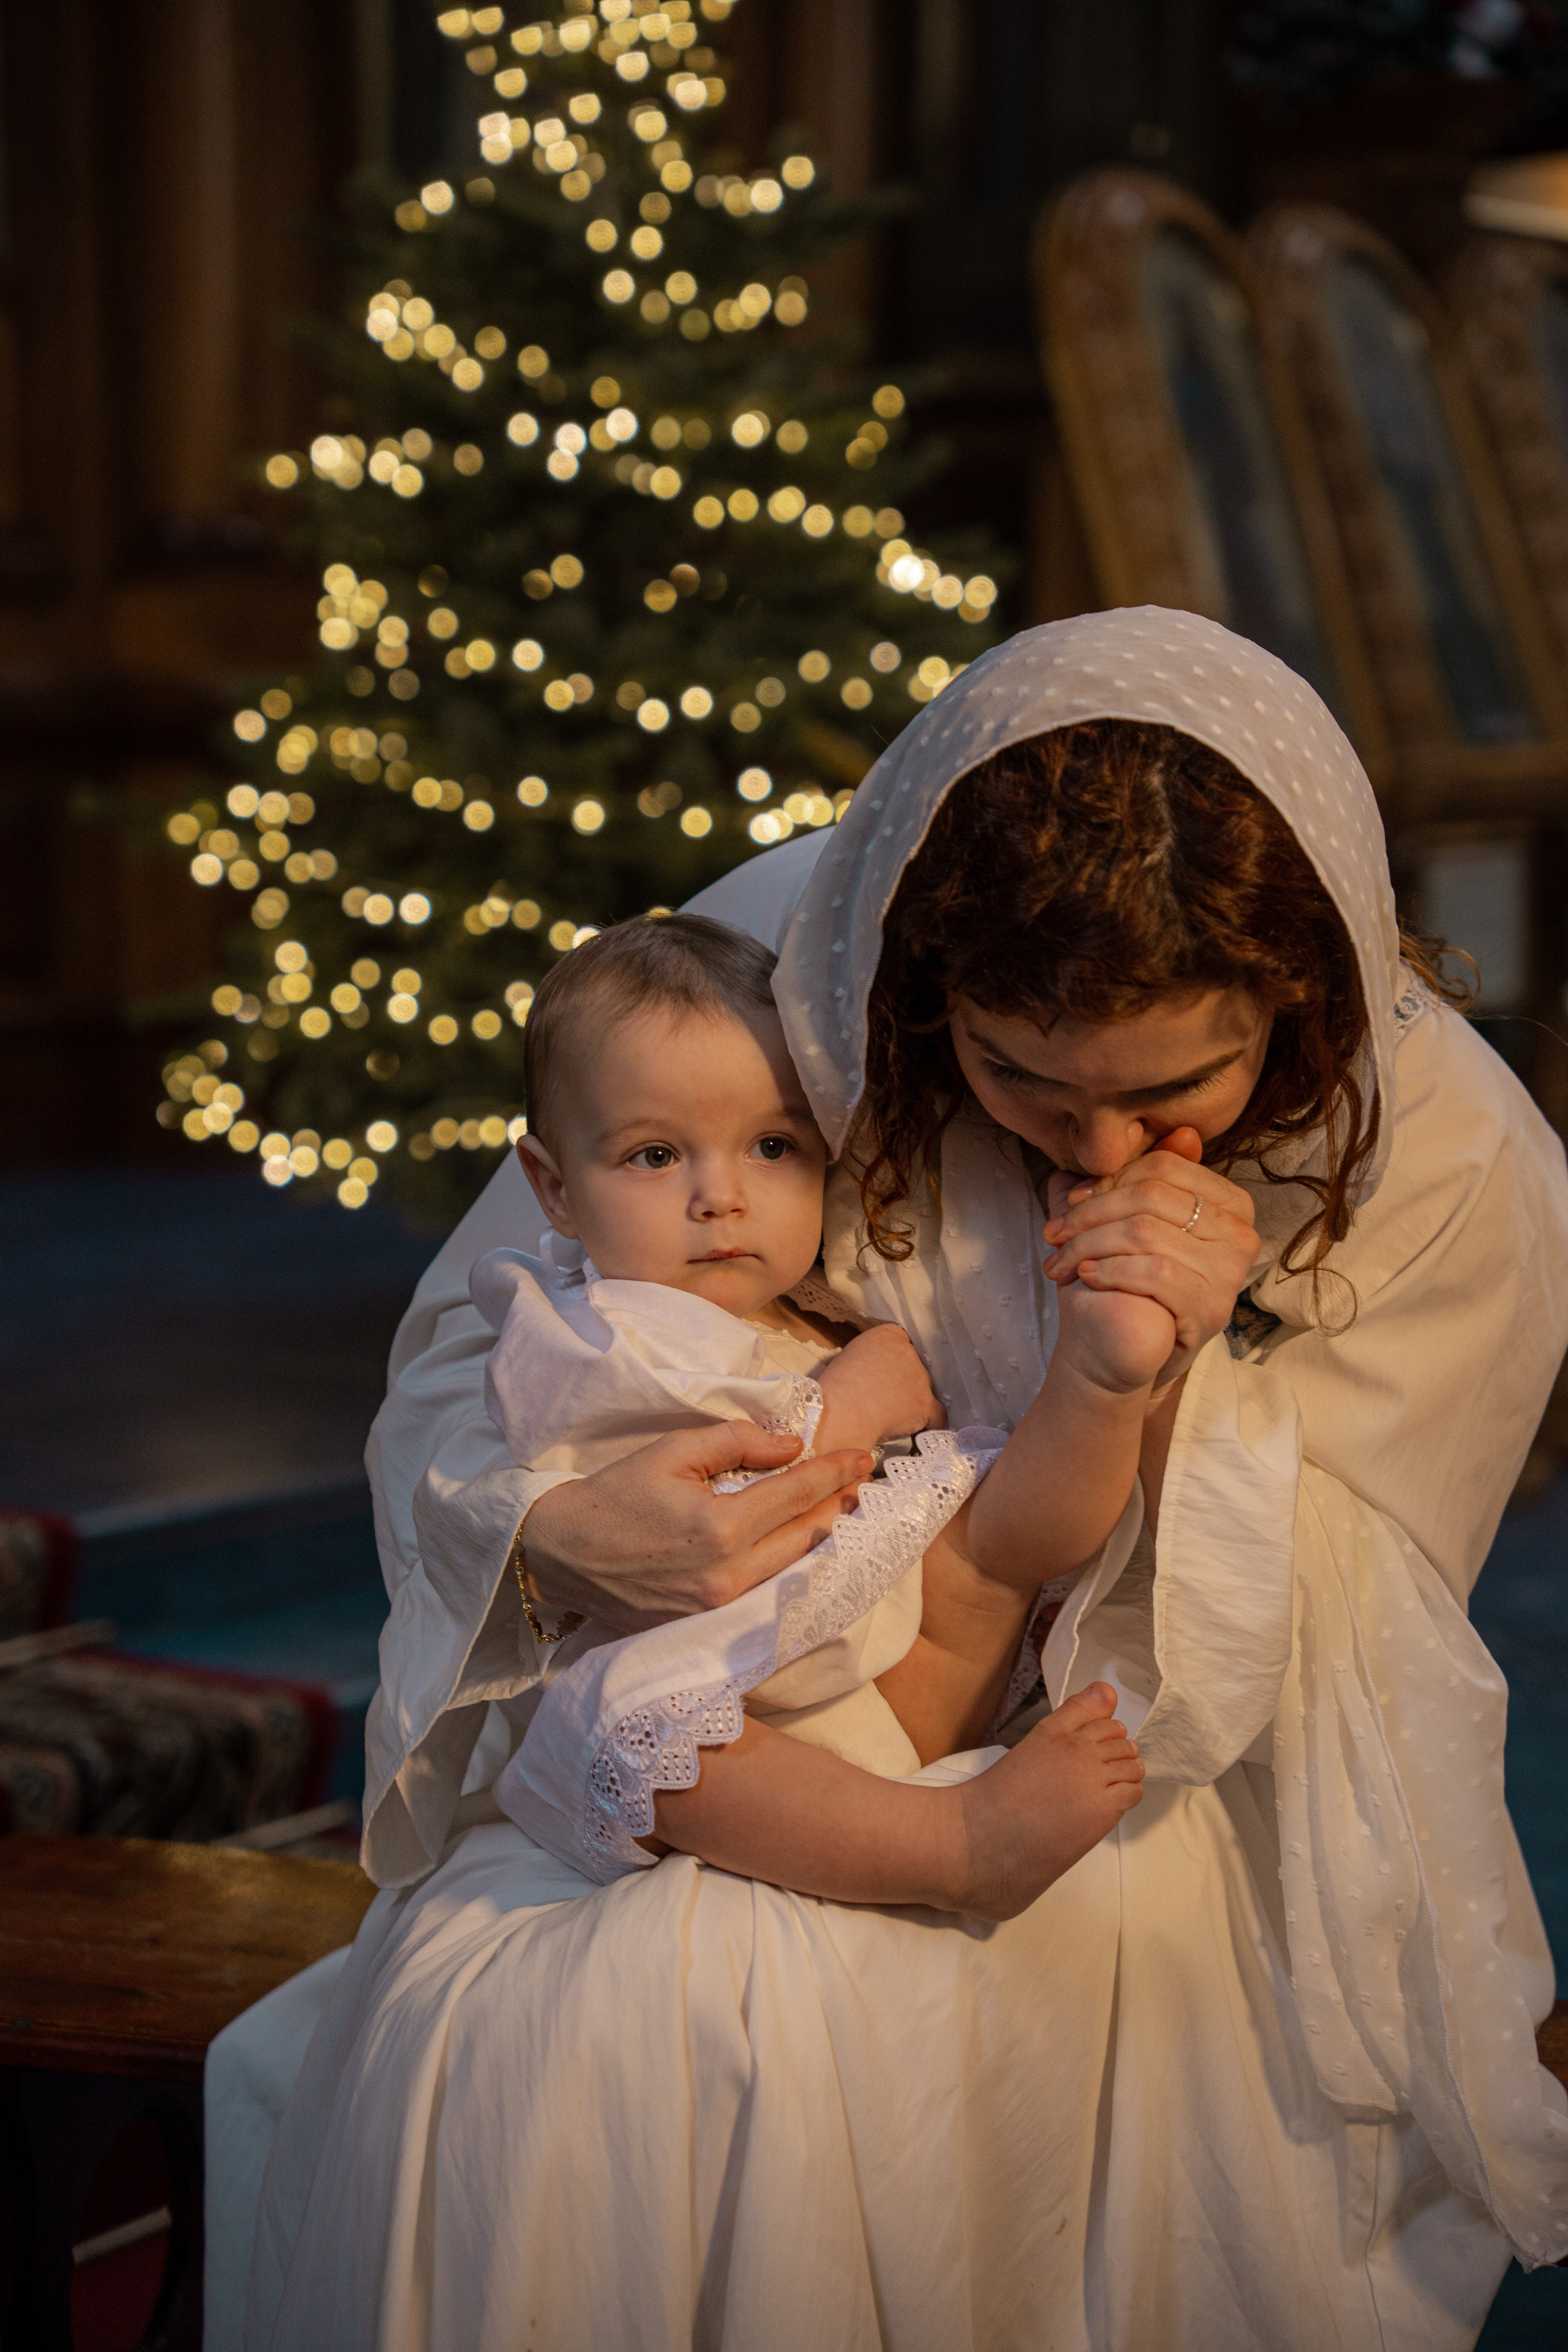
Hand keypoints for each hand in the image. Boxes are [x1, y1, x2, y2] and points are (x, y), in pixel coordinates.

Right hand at [522, 1421, 874, 1632]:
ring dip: (820, 1534)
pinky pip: (764, 1588)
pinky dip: (788, 1561)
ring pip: (791, 1566)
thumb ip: (736, 1442)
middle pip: (806, 1536)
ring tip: (840, 1506)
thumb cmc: (613, 1496)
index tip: (864, 1455)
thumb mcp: (671, 1452)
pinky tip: (797, 1540)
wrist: (560, 1555)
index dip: (835, 1471)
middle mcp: (729, 1575)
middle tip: (861, 1479)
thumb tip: (790, 1446)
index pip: (797, 1493)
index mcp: (720, 1527)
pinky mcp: (707, 1622)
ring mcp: (720, 1607)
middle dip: (838, 1503)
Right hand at [815, 1324, 945, 1452]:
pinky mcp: (925, 1405)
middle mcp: (909, 1353)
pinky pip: (937, 1415)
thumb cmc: (836, 1386)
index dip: (893, 1360)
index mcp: (887, 1336)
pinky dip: (930, 1423)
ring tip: (890, 1416)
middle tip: (883, 1396)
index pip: (901, 1342)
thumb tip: (872, 1373)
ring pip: (925, 1390)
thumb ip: (868, 1358)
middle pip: (915, 1366)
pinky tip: (920, 1428)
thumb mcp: (848, 1358)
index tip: (884, 1372)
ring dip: (913, 1401)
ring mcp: (920, 1379)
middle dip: (903, 1381)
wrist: (843, 1411)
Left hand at [1040, 1127, 1257, 1385]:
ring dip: (1089, 1245)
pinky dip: (1111, 1271)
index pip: (1164, 1167)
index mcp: (1229, 1203)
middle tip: (1054, 1233)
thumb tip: (1159, 1130)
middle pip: (1151, 1197)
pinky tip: (1087, 1277)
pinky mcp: (1211, 1308)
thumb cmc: (1125, 1279)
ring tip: (1061, 1261)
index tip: (1074, 1201)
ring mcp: (1230, 1273)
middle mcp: (1240, 1234)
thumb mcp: (1127, 1222)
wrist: (1125, 1349)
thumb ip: (1137, 1179)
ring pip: (1146, 1233)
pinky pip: (1155, 1272)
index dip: (1110, 1180)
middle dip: (1090, 1214)